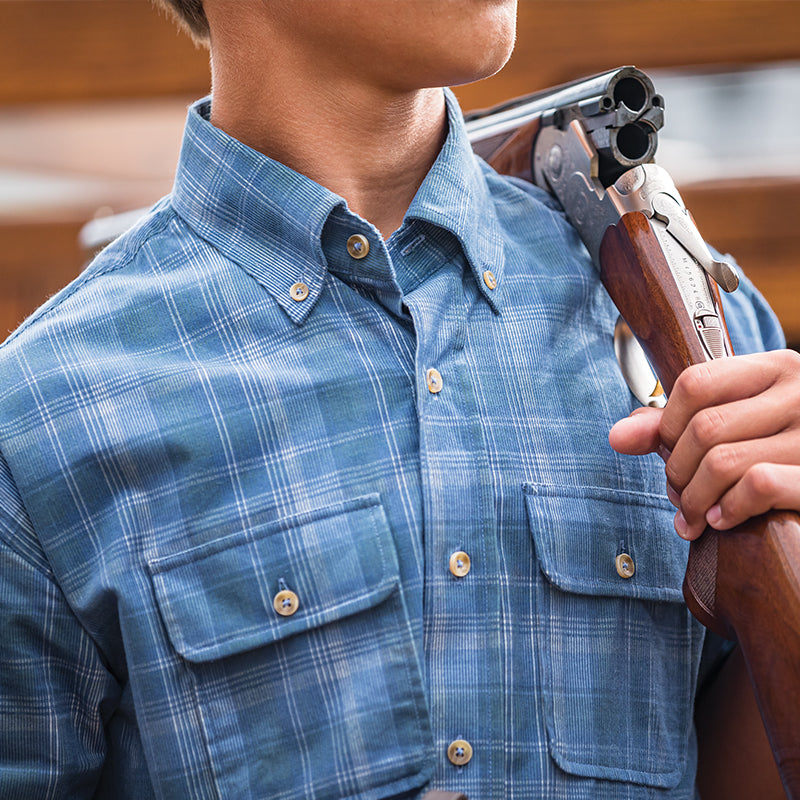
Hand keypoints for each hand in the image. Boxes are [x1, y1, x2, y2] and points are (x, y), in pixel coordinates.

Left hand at [608, 350, 799, 539]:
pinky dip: (728, 509)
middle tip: (678, 494)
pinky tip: (722, 520)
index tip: (668, 451)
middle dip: (677, 470)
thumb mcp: (734, 424)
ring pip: (723, 461)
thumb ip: (676, 425)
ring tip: (694, 513)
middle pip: (703, 427)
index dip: (667, 424)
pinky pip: (758, 485)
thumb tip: (618, 436)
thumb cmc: (778, 453)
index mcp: (777, 370)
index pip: (695, 382)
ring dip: (694, 498)